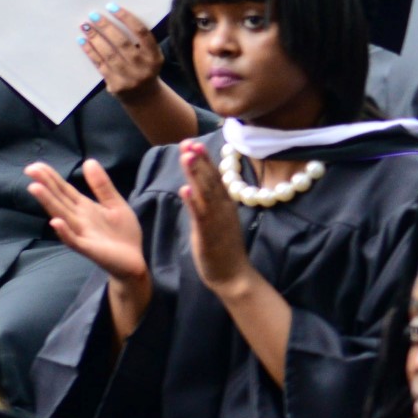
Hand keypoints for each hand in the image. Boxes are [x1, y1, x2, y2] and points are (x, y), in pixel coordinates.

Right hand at [26, 158, 146, 285]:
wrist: (134, 260)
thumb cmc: (123, 233)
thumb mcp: (115, 203)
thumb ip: (101, 185)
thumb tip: (88, 161)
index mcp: (84, 207)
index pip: (64, 190)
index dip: (51, 177)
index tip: (35, 165)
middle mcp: (78, 219)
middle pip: (59, 199)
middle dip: (45, 185)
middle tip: (29, 170)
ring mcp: (82, 233)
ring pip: (61, 216)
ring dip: (49, 203)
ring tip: (35, 188)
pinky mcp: (89, 248)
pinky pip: (74, 239)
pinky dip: (64, 232)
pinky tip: (55, 222)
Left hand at [80, 6, 163, 94]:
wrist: (143, 97)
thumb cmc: (144, 69)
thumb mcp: (150, 56)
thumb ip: (140, 41)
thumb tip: (113, 18)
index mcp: (155, 55)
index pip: (141, 32)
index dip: (126, 18)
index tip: (112, 7)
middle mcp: (144, 67)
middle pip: (122, 42)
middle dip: (106, 27)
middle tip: (94, 15)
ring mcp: (130, 78)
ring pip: (109, 54)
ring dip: (95, 38)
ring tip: (85, 26)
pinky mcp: (116, 85)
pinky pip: (100, 65)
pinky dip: (91, 52)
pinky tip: (83, 42)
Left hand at [177, 140, 255, 292]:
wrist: (232, 276)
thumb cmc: (223, 248)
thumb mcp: (217, 220)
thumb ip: (209, 204)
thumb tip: (199, 187)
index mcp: (224, 204)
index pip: (214, 176)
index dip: (204, 159)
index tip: (192, 143)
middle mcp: (222, 208)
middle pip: (210, 179)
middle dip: (199, 160)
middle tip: (188, 141)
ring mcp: (216, 220)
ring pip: (205, 192)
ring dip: (196, 174)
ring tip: (187, 156)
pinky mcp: (208, 234)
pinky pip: (200, 216)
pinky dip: (193, 202)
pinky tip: (185, 189)